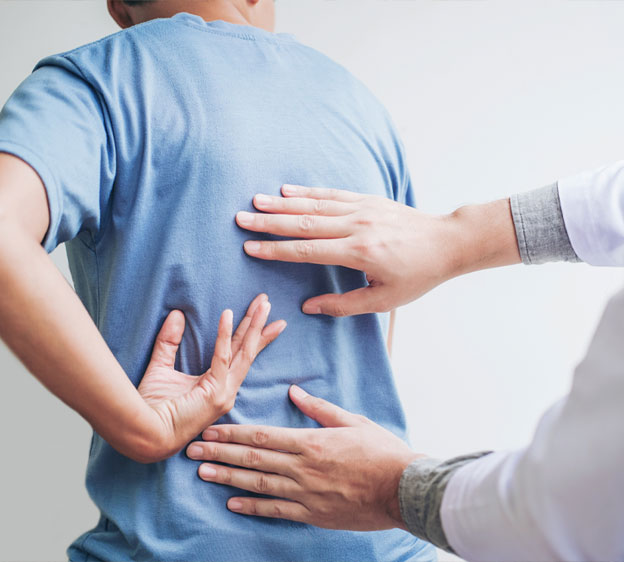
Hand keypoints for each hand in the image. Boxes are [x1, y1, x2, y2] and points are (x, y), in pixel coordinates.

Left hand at [139, 294, 285, 460]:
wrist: (144, 434)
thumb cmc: (150, 408)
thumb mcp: (161, 368)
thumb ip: (169, 342)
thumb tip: (177, 315)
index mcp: (218, 386)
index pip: (238, 354)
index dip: (250, 334)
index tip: (261, 314)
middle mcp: (226, 389)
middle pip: (247, 350)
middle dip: (259, 324)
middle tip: (267, 301)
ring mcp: (224, 393)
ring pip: (244, 352)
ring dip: (253, 325)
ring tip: (263, 304)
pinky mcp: (216, 393)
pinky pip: (222, 357)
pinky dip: (224, 334)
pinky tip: (227, 314)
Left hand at [186, 385, 421, 530]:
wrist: (403, 489)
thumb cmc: (380, 451)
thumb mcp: (352, 421)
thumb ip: (320, 408)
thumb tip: (294, 391)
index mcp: (311, 442)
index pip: (262, 436)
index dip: (232, 434)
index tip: (210, 430)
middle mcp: (302, 467)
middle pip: (253, 460)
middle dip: (220, 454)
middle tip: (192, 451)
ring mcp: (306, 493)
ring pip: (258, 485)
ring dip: (228, 479)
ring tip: (203, 474)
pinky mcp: (313, 514)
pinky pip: (277, 510)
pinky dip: (253, 507)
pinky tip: (232, 504)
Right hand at [236, 185, 519, 315]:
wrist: (447, 243)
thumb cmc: (417, 275)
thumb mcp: (384, 300)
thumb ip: (344, 305)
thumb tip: (308, 308)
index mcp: (359, 253)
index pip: (308, 251)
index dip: (277, 250)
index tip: (251, 248)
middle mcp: (357, 226)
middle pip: (304, 223)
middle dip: (269, 222)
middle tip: (241, 219)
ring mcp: (362, 209)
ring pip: (315, 204)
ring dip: (283, 203)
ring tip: (256, 201)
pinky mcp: (368, 199)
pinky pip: (332, 194)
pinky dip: (308, 192)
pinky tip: (287, 190)